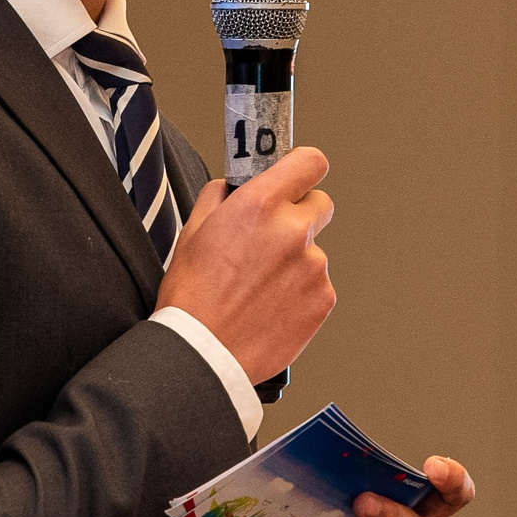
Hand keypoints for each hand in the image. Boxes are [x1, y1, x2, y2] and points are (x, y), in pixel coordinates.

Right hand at [154, 148, 334, 384]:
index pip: (310, 162)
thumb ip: (221, 196)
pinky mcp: (324, 300)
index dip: (303, 167)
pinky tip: (270, 306)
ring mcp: (314, 267)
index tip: (296, 175)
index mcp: (260, 205)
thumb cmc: (192, 296)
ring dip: (295, 261)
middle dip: (300, 214)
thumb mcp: (194, 230)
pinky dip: (300, 292)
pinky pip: (318, 284)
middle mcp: (293, 230)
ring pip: (314, 250)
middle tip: (272, 237)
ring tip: (260, 287)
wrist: (203, 354)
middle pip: (321, 203)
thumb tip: (235, 186)